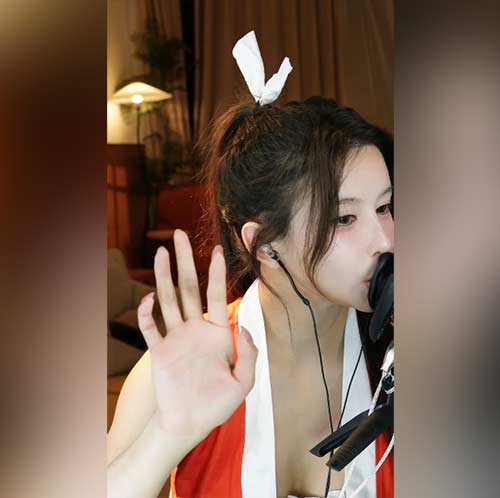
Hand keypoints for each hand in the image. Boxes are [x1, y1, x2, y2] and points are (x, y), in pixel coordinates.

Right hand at [137, 230, 257, 442]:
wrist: (189, 423)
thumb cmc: (216, 405)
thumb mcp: (243, 383)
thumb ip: (249, 355)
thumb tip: (244, 327)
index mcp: (216, 333)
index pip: (215, 294)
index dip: (216, 272)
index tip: (217, 249)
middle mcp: (194, 330)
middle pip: (188, 287)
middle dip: (185, 261)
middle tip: (178, 235)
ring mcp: (175, 338)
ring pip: (168, 300)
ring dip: (163, 276)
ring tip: (160, 252)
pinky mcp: (158, 351)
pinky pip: (150, 328)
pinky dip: (147, 313)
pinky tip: (149, 298)